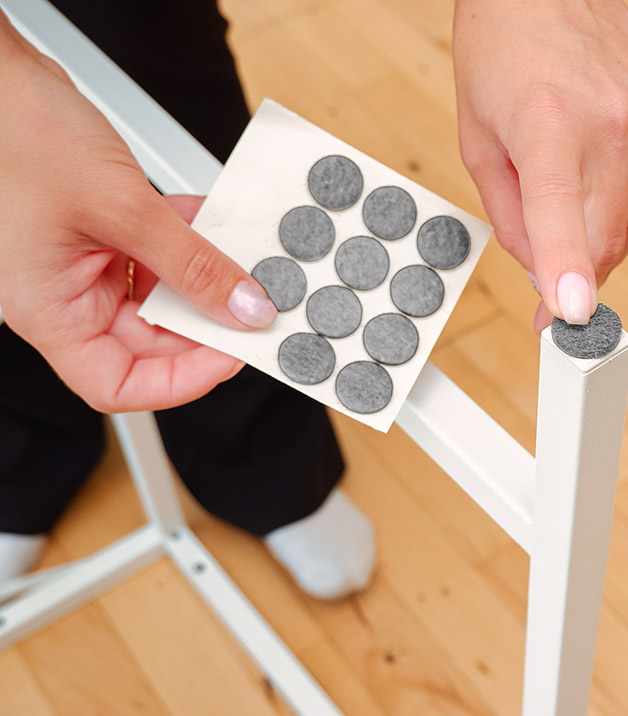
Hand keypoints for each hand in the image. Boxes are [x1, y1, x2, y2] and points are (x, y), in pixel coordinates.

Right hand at [0, 13, 276, 412]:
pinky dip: (192, 241)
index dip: (180, 382)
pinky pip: (159, 255)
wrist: (3, 73)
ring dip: (206, 279)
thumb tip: (245, 309)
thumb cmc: (22, 131)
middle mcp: (65, 296)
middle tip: (257, 307)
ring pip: (162, 298)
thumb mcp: (122, 206)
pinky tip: (215, 221)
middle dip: (207, 325)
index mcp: (49, 311)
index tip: (233, 356)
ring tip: (243, 260)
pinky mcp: (104, 234)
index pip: (118, 385)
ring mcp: (85, 266)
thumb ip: (191, 263)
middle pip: (149, 344)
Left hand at [453, 0, 627, 332]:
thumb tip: (541, 273)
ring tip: (572, 228)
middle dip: (581, 277)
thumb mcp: (478, 140)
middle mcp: (609, 118)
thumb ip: (510, 216)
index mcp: (548, 125)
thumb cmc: (500, 51)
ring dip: (605, 243)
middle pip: (607, 234)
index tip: (572, 318)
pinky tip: (601, 191)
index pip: (563, 218)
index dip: (568, 274)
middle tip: (557, 298)